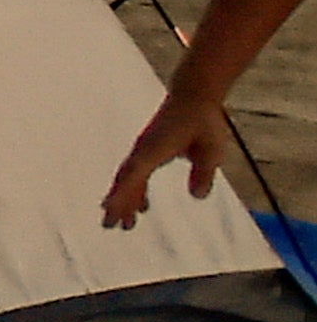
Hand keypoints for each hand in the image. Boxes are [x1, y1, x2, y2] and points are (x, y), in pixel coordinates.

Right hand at [103, 87, 230, 229]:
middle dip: (118, 203)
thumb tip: (198, 196)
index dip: (122, 194)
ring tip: (126, 224)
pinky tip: (143, 204)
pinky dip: (136, 190)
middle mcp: (143, 150)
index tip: (109, 211)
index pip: (134, 175)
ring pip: (129, 179)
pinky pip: (137, 173)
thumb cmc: (203, 120)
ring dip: (126, 200)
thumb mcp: (211, 148)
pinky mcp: (149, 150)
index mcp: (154, 149)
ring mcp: (144, 150)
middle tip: (111, 226)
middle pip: (126, 180)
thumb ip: (204, 172)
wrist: (193, 95)